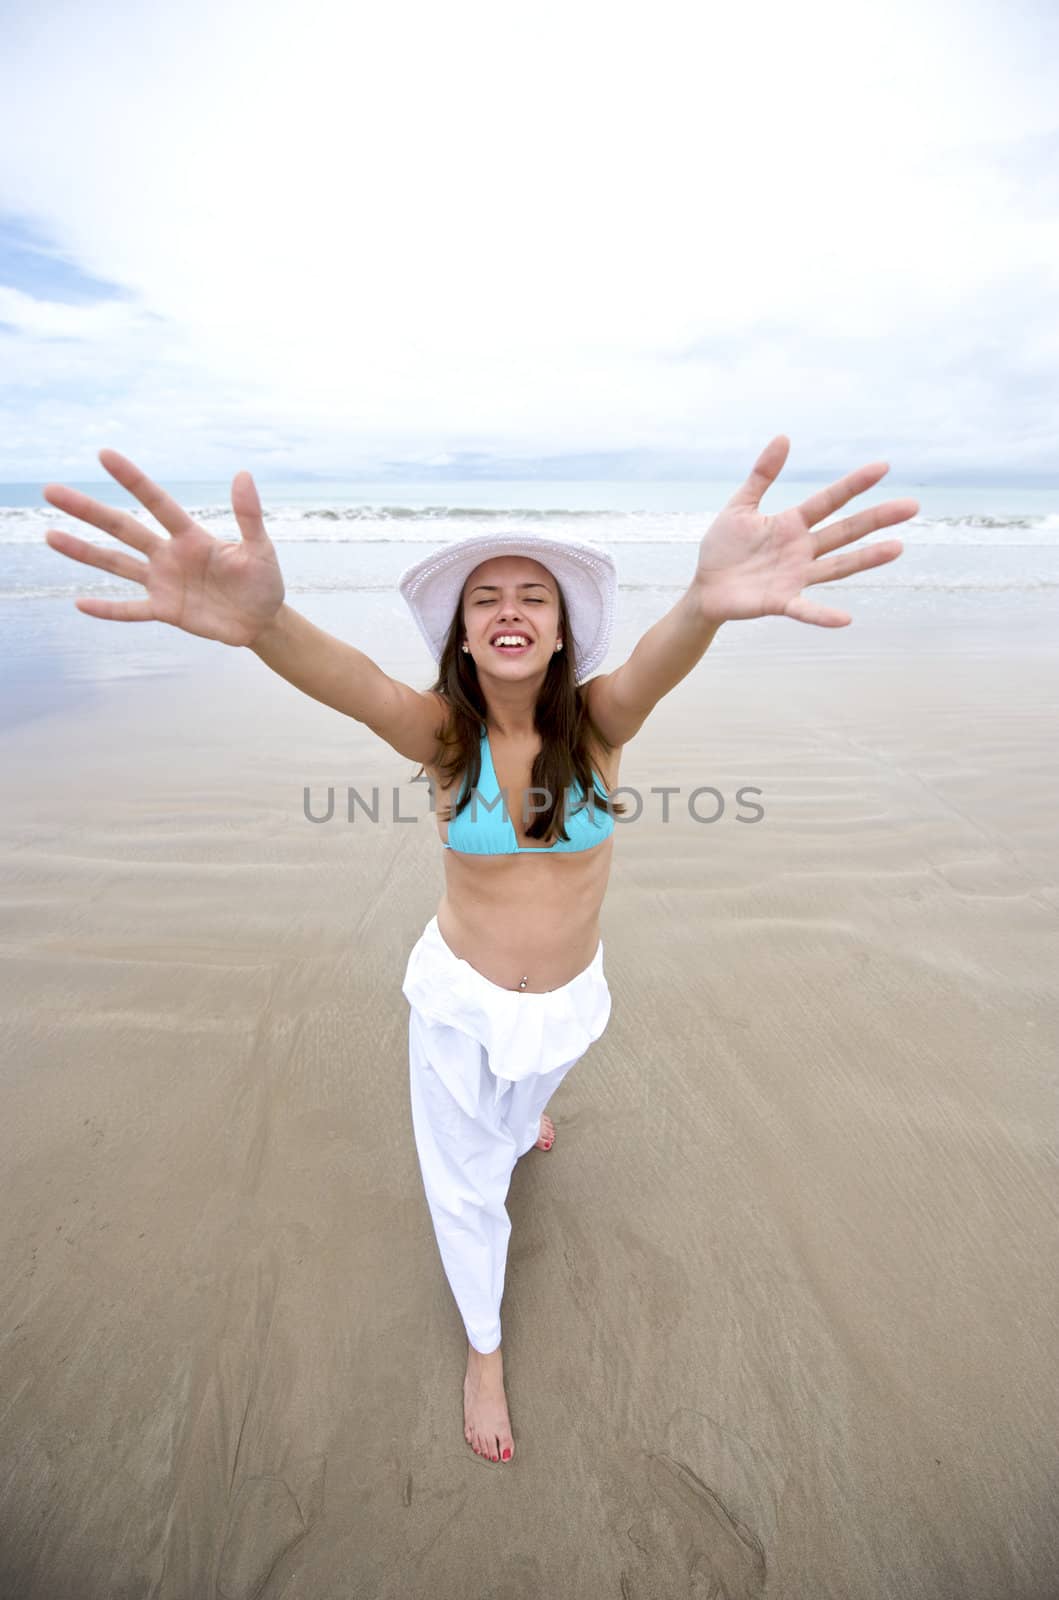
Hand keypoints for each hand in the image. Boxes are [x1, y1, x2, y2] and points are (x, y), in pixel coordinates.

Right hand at [42, 450, 285, 646]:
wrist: (262, 620)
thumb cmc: (263, 580)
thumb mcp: (260, 548)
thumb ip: (248, 515)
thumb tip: (243, 474)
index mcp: (191, 537)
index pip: (156, 502)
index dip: (132, 480)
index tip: (104, 455)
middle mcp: (169, 555)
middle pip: (122, 528)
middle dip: (88, 511)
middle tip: (51, 491)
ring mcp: (163, 583)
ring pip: (116, 564)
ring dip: (84, 552)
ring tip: (50, 535)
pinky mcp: (165, 611)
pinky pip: (131, 609)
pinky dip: (107, 609)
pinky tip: (79, 603)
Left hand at [691, 436, 918, 626]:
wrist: (705, 588)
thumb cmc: (723, 549)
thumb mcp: (740, 506)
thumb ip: (761, 475)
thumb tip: (784, 438)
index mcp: (792, 525)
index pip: (830, 500)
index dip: (854, 484)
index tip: (883, 467)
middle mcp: (801, 550)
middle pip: (845, 531)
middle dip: (877, 518)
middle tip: (912, 505)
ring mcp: (794, 577)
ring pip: (838, 566)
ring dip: (867, 558)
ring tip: (897, 548)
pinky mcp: (780, 602)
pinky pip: (805, 609)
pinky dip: (823, 615)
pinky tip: (846, 619)